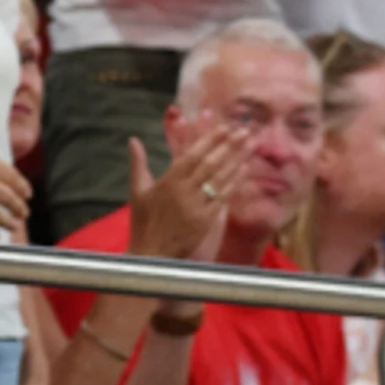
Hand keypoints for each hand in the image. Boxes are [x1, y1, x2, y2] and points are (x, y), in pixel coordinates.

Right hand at [124, 123, 242, 263]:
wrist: (151, 257)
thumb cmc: (143, 224)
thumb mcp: (138, 192)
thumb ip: (138, 163)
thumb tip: (133, 140)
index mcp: (167, 182)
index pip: (193, 155)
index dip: (211, 140)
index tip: (226, 127)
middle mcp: (183, 192)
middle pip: (211, 164)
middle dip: (230, 145)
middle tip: (245, 131)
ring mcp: (196, 207)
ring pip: (220, 179)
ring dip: (237, 160)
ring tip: (251, 145)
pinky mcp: (206, 222)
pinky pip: (223, 198)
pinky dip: (235, 183)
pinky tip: (244, 171)